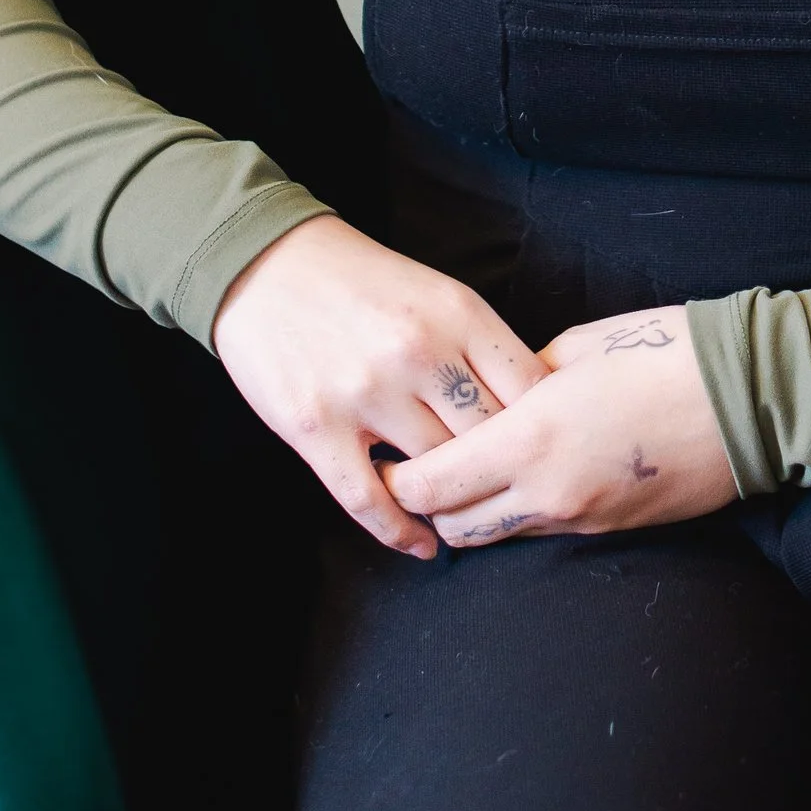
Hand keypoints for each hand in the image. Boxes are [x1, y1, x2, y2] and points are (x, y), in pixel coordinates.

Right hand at [212, 215, 546, 554]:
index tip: (542, 447)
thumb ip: (480, 346)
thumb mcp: (437, 293)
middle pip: (490, 439)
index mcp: (458, 314)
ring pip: (437, 473)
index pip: (530, 391)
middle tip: (506, 489)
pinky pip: (370, 500)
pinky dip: (401, 532)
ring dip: (452, 499)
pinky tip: (421, 545)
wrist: (267, 265)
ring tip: (463, 512)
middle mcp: (419, 354)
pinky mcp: (318, 428)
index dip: (544, 427)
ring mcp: (367, 394)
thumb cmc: (361, 280)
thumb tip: (531, 407)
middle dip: (501, 468)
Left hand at [385, 308, 736, 549]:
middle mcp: (547, 493)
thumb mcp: (576, 348)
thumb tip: (493, 396)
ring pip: (496, 537)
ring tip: (474, 473)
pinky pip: (543, 532)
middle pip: (453, 526)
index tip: (394, 452)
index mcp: (529, 439)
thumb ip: (519, 380)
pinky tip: (528, 478)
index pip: (428, 484)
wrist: (751, 399)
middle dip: (429, 502)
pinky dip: (520, 514)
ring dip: (474, 514)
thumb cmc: (665, 354)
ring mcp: (581, 520)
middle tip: (424, 464)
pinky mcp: (612, 530)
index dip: (399, 477)